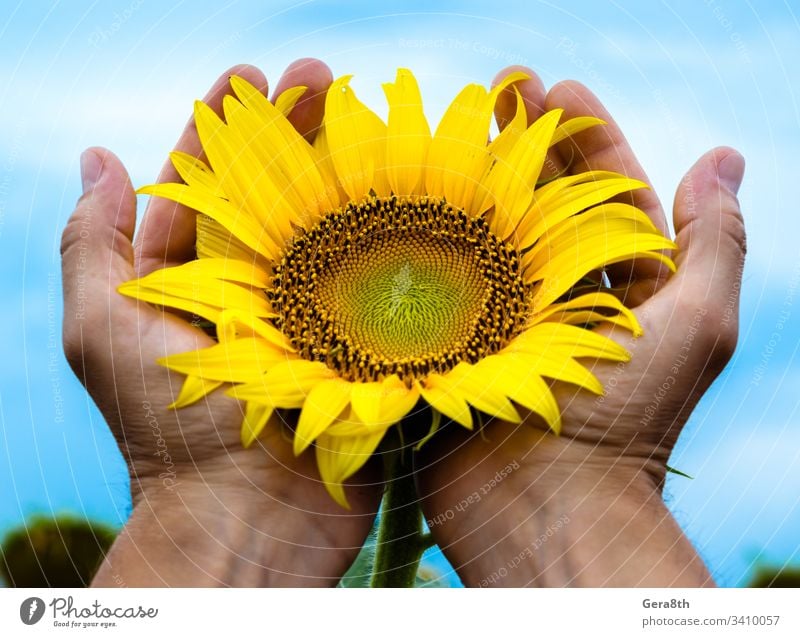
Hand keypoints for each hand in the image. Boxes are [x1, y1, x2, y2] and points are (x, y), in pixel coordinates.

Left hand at [61, 60, 380, 586]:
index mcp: (193, 279)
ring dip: (351, 171)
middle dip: (299, 130)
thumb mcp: (106, 332)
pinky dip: (396, 240)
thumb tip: (97, 157)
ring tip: (377, 116)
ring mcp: (312, 316)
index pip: (208, 183)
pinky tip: (417, 196)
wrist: (246, 525)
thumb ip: (93, 245)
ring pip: (333, 228)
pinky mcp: (359, 347)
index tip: (253, 74)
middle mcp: (253, 290)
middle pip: (278, 193)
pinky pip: (380, 284)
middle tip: (327, 75)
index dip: (224, 125)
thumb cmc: (170, 431)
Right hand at [416, 66, 745, 586]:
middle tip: (499, 87)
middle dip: (524, 142)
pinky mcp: (454, 340)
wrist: (544, 509)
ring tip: (450, 127)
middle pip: (543, 202)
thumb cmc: (625, 421)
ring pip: (489, 231)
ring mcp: (503, 316)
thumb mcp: (694, 327)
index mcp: (624, 289)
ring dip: (474, 178)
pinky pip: (441, 278)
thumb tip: (724, 156)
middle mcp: (563, 297)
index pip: (608, 192)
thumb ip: (714, 244)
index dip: (587, 137)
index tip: (557, 86)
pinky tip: (410, 195)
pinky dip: (428, 236)